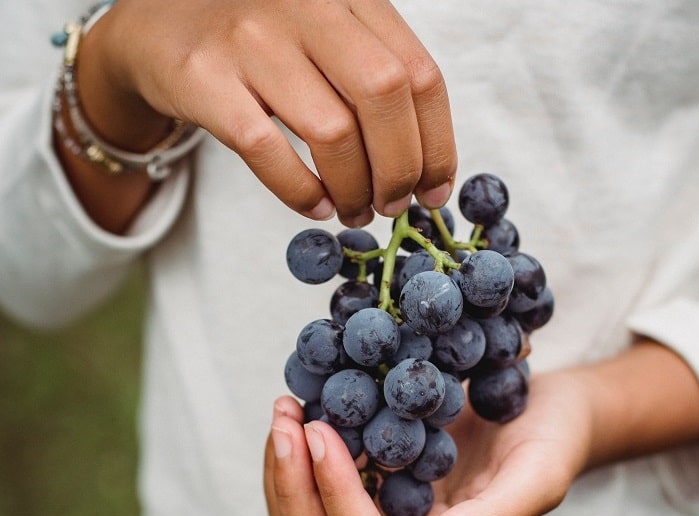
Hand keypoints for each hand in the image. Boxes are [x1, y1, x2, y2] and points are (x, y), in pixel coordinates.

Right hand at [77, 0, 456, 226]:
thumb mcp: (329, 39)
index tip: (435, 190)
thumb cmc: (263, 44)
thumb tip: (426, 173)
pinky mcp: (204, 76)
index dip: (438, 144)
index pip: (420, 75)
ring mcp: (251, 38)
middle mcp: (306, 5)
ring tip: (354, 210)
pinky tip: (315, 206)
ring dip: (354, 189)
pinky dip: (300, 192)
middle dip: (399, 169)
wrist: (158, 27)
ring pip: (331, 131)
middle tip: (393, 205)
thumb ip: (377, 82)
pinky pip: (267, 150)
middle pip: (384, 96)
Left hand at [263, 340, 698, 515]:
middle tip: (287, 419)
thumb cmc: (553, 441)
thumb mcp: (539, 476)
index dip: (336, 497)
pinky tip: (303, 409)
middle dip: (294, 488)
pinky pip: (315, 490)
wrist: (552, 412)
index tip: (321, 430)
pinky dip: (297, 458)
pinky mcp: (374, 486)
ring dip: (285, 473)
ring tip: (286, 409)